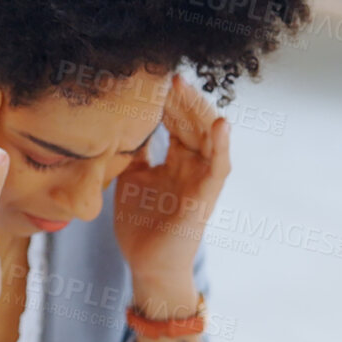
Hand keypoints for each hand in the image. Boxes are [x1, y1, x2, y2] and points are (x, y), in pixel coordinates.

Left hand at [112, 75, 229, 313]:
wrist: (147, 265)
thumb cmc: (142, 226)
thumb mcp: (131, 180)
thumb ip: (134, 155)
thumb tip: (121, 127)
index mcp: (174, 162)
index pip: (175, 123)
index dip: (169, 102)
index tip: (158, 78)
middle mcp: (191, 167)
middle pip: (192, 125)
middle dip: (183, 101)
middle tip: (172, 76)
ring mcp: (200, 181)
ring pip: (207, 139)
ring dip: (200, 113)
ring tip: (188, 89)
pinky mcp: (204, 198)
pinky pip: (218, 169)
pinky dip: (221, 146)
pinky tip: (221, 123)